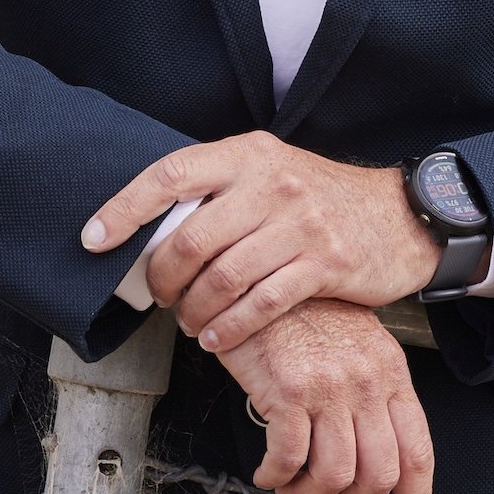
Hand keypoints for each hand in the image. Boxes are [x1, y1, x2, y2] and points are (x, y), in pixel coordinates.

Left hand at [80, 132, 444, 350]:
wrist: (400, 215)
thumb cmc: (323, 199)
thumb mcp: (273, 172)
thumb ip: (222, 190)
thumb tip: (154, 225)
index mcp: (249, 154)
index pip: (171, 174)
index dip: (125, 208)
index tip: (93, 238)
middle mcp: (271, 183)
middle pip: (191, 238)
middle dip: (163, 278)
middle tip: (160, 296)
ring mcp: (300, 223)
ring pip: (222, 278)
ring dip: (195, 311)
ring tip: (190, 322)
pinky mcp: (325, 263)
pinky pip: (260, 304)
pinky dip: (230, 329)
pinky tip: (218, 339)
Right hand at [219, 299, 434, 493]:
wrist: (260, 280)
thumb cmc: (304, 315)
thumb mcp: (355, 346)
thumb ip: (371, 395)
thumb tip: (373, 458)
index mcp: (391, 373)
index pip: (417, 451)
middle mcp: (368, 382)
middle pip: (379, 474)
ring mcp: (330, 386)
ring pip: (334, 475)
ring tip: (292, 487)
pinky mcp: (289, 391)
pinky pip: (289, 459)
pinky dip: (276, 478)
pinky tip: (267, 471)